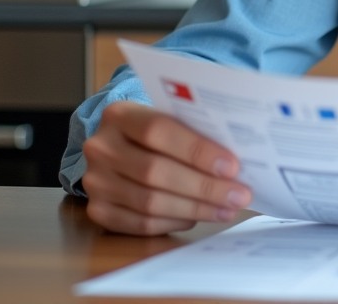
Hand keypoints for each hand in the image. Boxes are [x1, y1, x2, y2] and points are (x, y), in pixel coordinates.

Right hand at [80, 101, 252, 234]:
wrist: (120, 146)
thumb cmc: (158, 132)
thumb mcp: (171, 118)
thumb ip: (195, 130)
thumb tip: (241, 158)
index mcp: (119, 114)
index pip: (158, 130)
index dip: (197, 150)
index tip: (233, 166)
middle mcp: (100, 147)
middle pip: (154, 171)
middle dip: (204, 186)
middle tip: (239, 194)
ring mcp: (95, 181)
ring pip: (149, 202)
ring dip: (195, 208)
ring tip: (227, 208)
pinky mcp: (98, 210)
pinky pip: (140, 224)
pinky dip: (174, 222)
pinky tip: (199, 216)